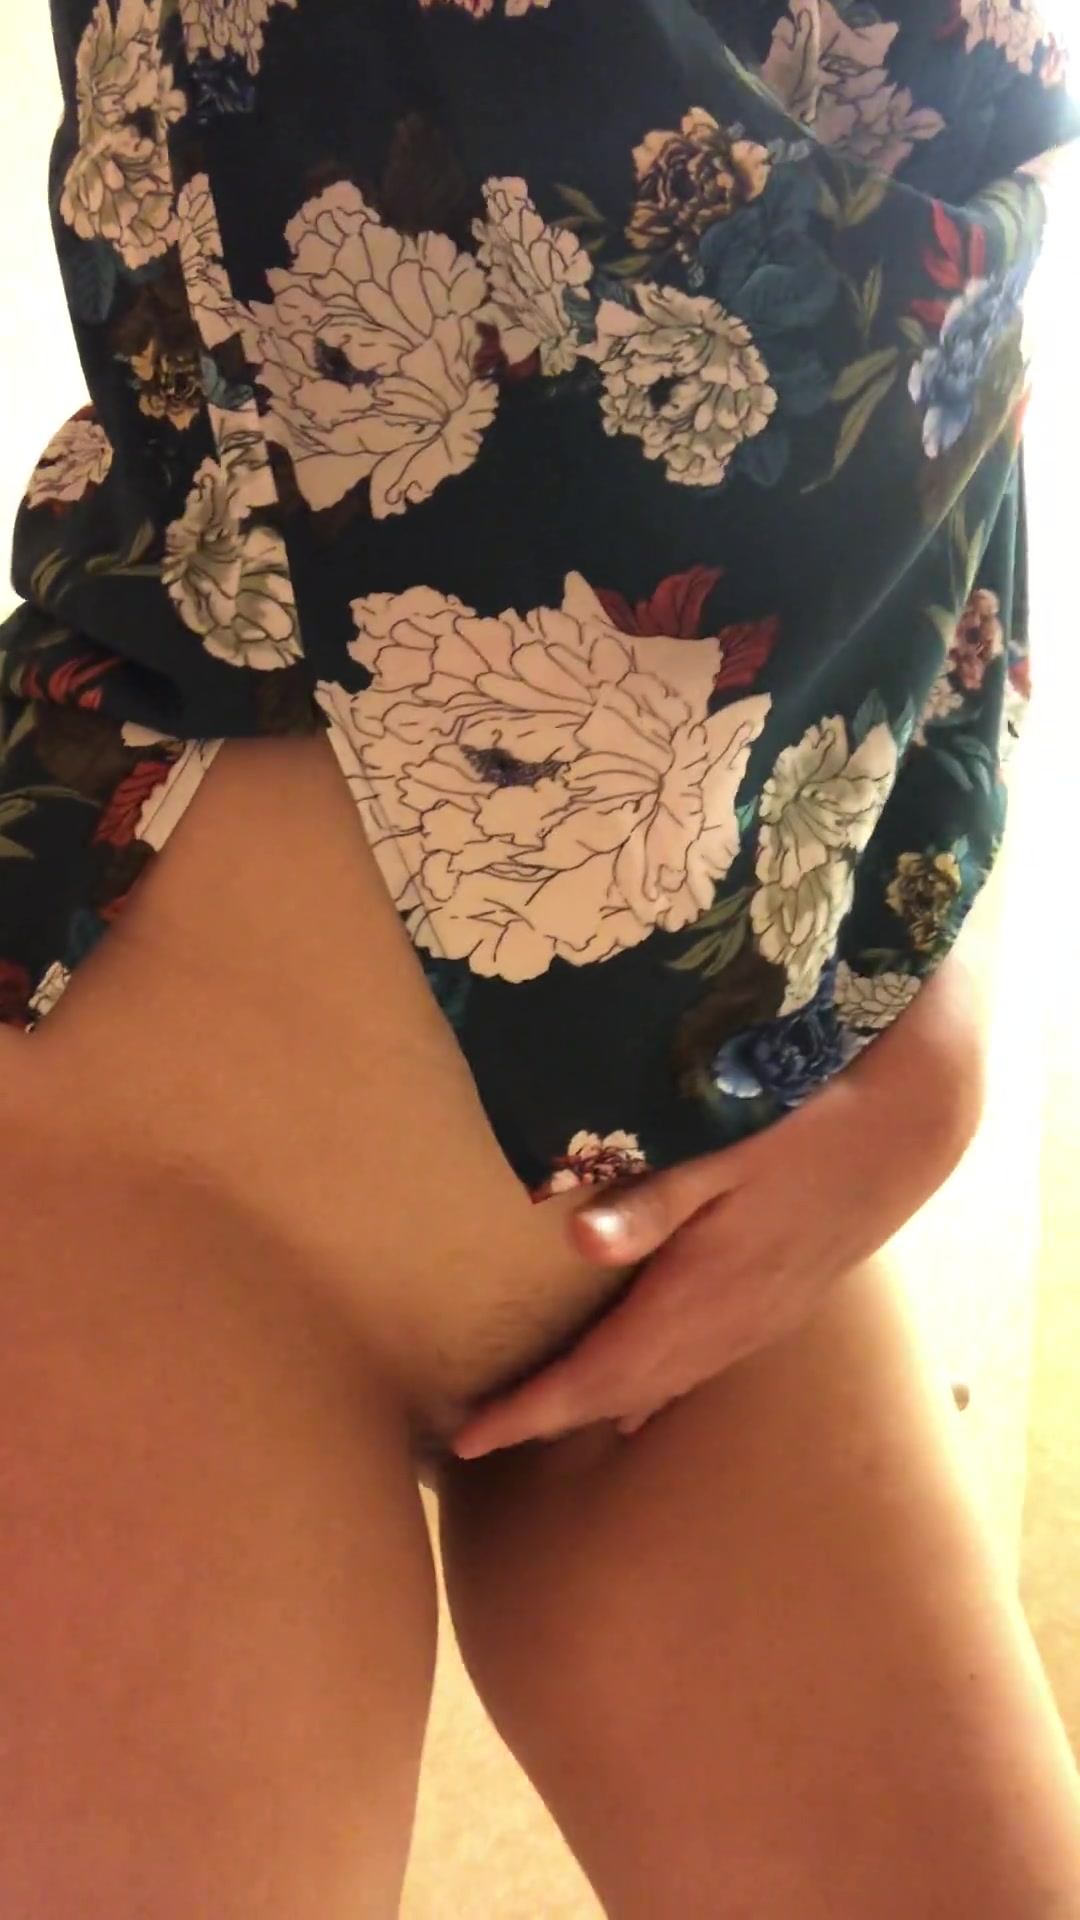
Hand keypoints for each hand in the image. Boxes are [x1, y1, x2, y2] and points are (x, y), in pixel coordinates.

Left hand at [449, 956, 984, 1459]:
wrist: (911, 1123)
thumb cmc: (808, 1119)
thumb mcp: (725, 1145)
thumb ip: (652, 1197)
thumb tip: (576, 1242)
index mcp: (700, 1290)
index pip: (596, 1372)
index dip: (529, 1409)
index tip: (464, 1437)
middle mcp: (727, 1322)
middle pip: (619, 1391)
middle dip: (546, 1418)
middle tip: (473, 1438)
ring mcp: (757, 1318)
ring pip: (661, 1384)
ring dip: (594, 1407)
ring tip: (535, 1423)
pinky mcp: (777, 1301)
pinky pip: (698, 1368)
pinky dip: (649, 1389)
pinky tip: (635, 1402)